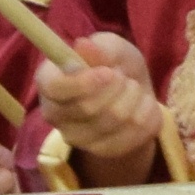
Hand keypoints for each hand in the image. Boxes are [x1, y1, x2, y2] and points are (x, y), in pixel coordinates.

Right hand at [38, 34, 171, 181]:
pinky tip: (141, 107)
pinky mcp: (103, 150)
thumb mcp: (109, 48)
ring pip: (115, 119)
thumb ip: (99, 46)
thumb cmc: (114, 66)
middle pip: (88, 107)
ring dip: (134, 97)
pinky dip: (147, 114)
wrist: (132, 97)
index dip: (81, 82)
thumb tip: (84, 45)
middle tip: (122, 77)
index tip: (107, 72)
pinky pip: (134, 132)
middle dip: (117, 86)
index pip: (54, 88)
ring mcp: (76, 137)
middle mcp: (54, 114)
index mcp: (48, 83)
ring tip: (132, 90)